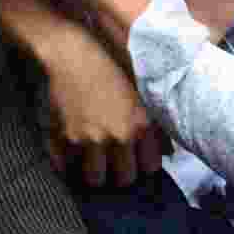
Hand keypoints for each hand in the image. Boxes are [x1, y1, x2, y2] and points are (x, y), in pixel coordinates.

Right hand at [43, 25, 166, 186]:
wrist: (70, 54)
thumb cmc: (107, 68)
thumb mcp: (139, 92)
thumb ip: (157, 124)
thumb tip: (170, 153)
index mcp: (139, 124)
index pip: (150, 167)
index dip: (142, 164)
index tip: (136, 158)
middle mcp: (116, 135)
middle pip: (124, 179)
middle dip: (119, 171)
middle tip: (113, 162)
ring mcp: (89, 139)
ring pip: (95, 179)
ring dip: (94, 172)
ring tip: (92, 160)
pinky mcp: (63, 137)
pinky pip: (66, 167)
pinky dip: (67, 163)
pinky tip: (71, 153)